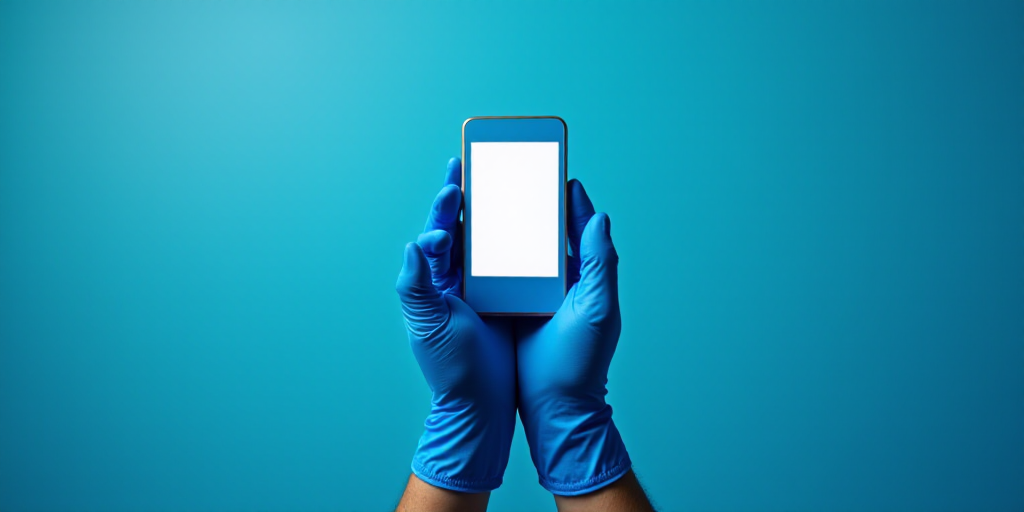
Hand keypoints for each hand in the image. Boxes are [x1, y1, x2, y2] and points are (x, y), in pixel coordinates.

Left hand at [395, 157, 515, 492]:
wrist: (482, 407)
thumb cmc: (452, 370)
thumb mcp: (428, 326)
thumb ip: (415, 285)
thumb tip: (412, 244)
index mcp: (433, 283)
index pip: (437, 234)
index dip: (444, 206)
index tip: (454, 182)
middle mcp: (454, 282)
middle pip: (460, 229)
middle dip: (467, 196)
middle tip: (474, 163)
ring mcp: (481, 290)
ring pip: (485, 242)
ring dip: (493, 213)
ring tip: (503, 183)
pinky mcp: (507, 301)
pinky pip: (511, 264)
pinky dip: (518, 242)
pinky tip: (531, 225)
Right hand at [515, 179, 631, 494]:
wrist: (555, 407)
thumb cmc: (582, 362)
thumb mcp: (598, 309)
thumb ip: (601, 262)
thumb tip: (600, 216)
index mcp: (586, 274)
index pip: (580, 225)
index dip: (569, 197)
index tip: (557, 169)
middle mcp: (562, 279)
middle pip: (547, 230)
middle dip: (532, 202)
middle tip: (515, 173)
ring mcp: (535, 292)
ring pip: (520, 247)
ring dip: (506, 223)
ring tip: (491, 196)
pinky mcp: (510, 305)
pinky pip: (500, 271)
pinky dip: (488, 252)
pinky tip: (472, 237)